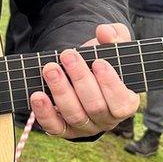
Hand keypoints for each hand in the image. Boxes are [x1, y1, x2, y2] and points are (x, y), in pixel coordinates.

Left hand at [29, 23, 139, 138]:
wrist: (80, 68)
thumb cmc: (100, 59)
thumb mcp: (112, 45)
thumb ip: (114, 36)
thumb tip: (104, 32)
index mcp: (125, 103)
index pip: (122, 104)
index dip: (110, 85)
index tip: (98, 62)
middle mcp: (106, 120)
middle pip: (95, 107)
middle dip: (80, 80)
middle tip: (67, 55)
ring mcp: (85, 127)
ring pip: (74, 115)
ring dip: (61, 91)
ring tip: (50, 68)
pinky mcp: (63, 129)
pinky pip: (54, 127)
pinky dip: (44, 112)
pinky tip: (37, 95)